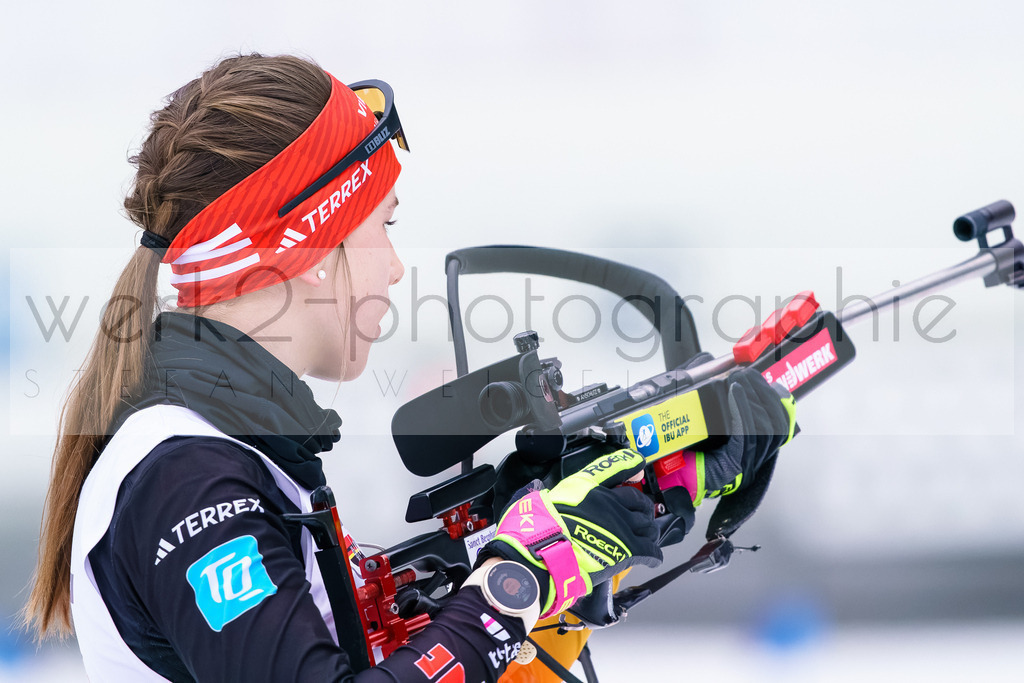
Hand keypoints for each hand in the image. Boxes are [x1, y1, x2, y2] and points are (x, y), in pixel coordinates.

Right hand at [482, 449, 661, 618]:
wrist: (545, 553)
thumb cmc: (539, 529)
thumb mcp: (542, 498)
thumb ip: (550, 494)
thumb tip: (541, 494)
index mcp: (587, 487)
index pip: (615, 467)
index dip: (629, 463)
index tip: (637, 463)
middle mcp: (608, 502)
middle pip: (638, 500)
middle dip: (642, 508)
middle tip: (641, 515)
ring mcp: (621, 525)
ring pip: (648, 525)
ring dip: (649, 532)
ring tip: (647, 537)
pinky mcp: (628, 549)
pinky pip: (651, 550)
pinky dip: (654, 555)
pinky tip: (652, 558)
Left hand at [667, 355, 795, 506]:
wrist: (672, 473)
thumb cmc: (689, 450)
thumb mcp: (712, 424)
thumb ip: (725, 406)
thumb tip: (730, 376)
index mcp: (753, 449)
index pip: (780, 425)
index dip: (778, 402)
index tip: (765, 381)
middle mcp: (754, 458)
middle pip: (777, 426)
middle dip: (765, 395)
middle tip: (748, 375)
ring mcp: (746, 463)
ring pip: (765, 429)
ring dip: (753, 399)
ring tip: (739, 380)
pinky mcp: (734, 463)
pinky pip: (745, 433)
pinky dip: (741, 409)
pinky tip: (734, 392)